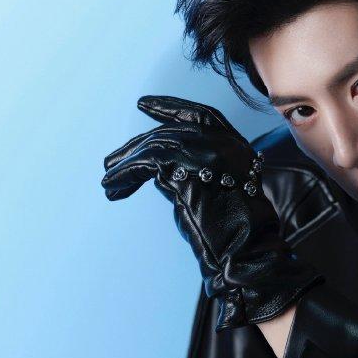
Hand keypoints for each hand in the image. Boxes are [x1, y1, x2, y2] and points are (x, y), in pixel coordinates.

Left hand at [100, 95, 324, 329]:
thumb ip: (196, 177)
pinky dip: (125, 175)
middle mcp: (223, 145)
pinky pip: (145, 163)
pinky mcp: (185, 169)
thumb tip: (163, 174)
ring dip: (126, 162)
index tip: (145, 105)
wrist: (248, 252)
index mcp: (236, 149)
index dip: (171, 108)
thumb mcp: (220, 195)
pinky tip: (113, 188)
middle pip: (171, 132)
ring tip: (109, 179)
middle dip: (137, 144)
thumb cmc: (238, 237)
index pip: (201, 116)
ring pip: (154, 146)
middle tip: (112, 160)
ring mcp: (206, 154)